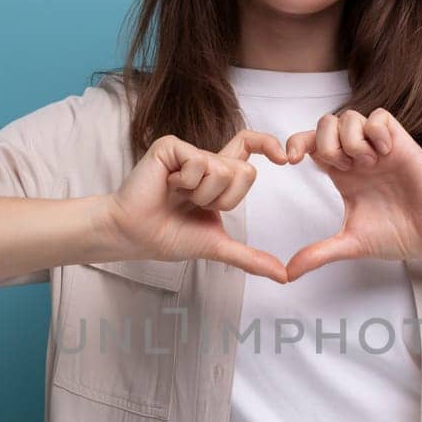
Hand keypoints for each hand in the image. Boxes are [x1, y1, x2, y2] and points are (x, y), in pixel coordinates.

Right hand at [100, 130, 290, 282]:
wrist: (136, 235)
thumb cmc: (169, 236)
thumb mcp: (217, 246)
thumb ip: (250, 257)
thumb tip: (283, 276)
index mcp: (218, 176)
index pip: (249, 148)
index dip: (268, 145)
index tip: (285, 158)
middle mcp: (206, 159)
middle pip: (244, 171)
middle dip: (224, 200)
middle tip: (195, 204)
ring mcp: (188, 151)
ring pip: (222, 169)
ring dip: (202, 195)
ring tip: (178, 196)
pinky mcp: (171, 147)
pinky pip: (200, 162)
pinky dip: (186, 183)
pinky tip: (168, 186)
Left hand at [282, 108, 421, 282]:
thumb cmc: (397, 235)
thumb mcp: (350, 243)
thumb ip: (318, 253)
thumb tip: (289, 273)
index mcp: (342, 174)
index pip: (310, 145)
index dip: (295, 144)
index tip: (290, 161)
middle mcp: (357, 157)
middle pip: (325, 123)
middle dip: (326, 142)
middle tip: (344, 168)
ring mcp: (378, 147)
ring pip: (350, 116)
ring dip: (351, 140)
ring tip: (368, 164)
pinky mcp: (400, 142)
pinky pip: (379, 116)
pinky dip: (376, 132)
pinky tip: (384, 154)